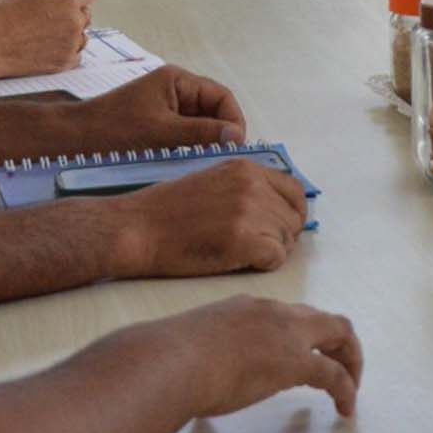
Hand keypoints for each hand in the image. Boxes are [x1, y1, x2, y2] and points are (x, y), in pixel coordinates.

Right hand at [0, 0, 94, 80]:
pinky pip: (76, 54)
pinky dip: (66, 51)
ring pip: (82, 35)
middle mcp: (74, 19)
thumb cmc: (3, 14)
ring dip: (71, 34)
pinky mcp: (65, 61)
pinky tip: (49, 48)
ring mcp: (71, 42)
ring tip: (48, 35)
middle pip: (86, 15)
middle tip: (54, 19)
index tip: (73, 0)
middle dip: (74, 14)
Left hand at [69, 64, 247, 149]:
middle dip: (220, 136)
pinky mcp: (157, 129)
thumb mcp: (161, 132)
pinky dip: (190, 152)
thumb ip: (201, 133)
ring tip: (204, 166)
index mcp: (178, 81)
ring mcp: (166, 111)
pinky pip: (185, 139)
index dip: (233, 121)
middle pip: (214, 113)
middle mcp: (175, 92)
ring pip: (200, 129)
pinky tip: (187, 167)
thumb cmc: (111, 131)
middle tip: (222, 161)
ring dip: (204, 146)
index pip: (222, 97)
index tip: (235, 147)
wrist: (68, 142)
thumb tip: (237, 136)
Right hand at [107, 159, 309, 278]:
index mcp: (246, 168)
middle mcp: (252, 185)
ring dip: (272, 250)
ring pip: (286, 239)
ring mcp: (248, 212)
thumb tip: (276, 206)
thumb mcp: (213, 180)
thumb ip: (246, 187)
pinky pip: (276, 257)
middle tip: (259, 247)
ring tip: (244, 254)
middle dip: (283, 235)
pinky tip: (242, 262)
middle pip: (293, 217)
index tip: (281, 227)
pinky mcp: (242, 240)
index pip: (295, 191)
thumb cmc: (166, 210)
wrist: (137, 228)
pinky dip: (265, 264)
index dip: (292, 213)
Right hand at [177, 296, 363, 418]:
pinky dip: (346, 389)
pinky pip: (334, 374)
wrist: (169, 362)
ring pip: (339, 334)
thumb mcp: (190, 347)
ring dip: (350, 359)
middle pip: (323, 318)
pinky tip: (345, 409)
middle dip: (339, 342)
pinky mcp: (296, 362)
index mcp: (245, 307)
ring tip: (351, 387)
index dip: (301, 335)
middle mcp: (271, 312)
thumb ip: (202, 355)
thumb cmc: (165, 360)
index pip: (287, 315)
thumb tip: (194, 378)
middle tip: (342, 368)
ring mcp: (286, 334)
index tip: (303, 356)